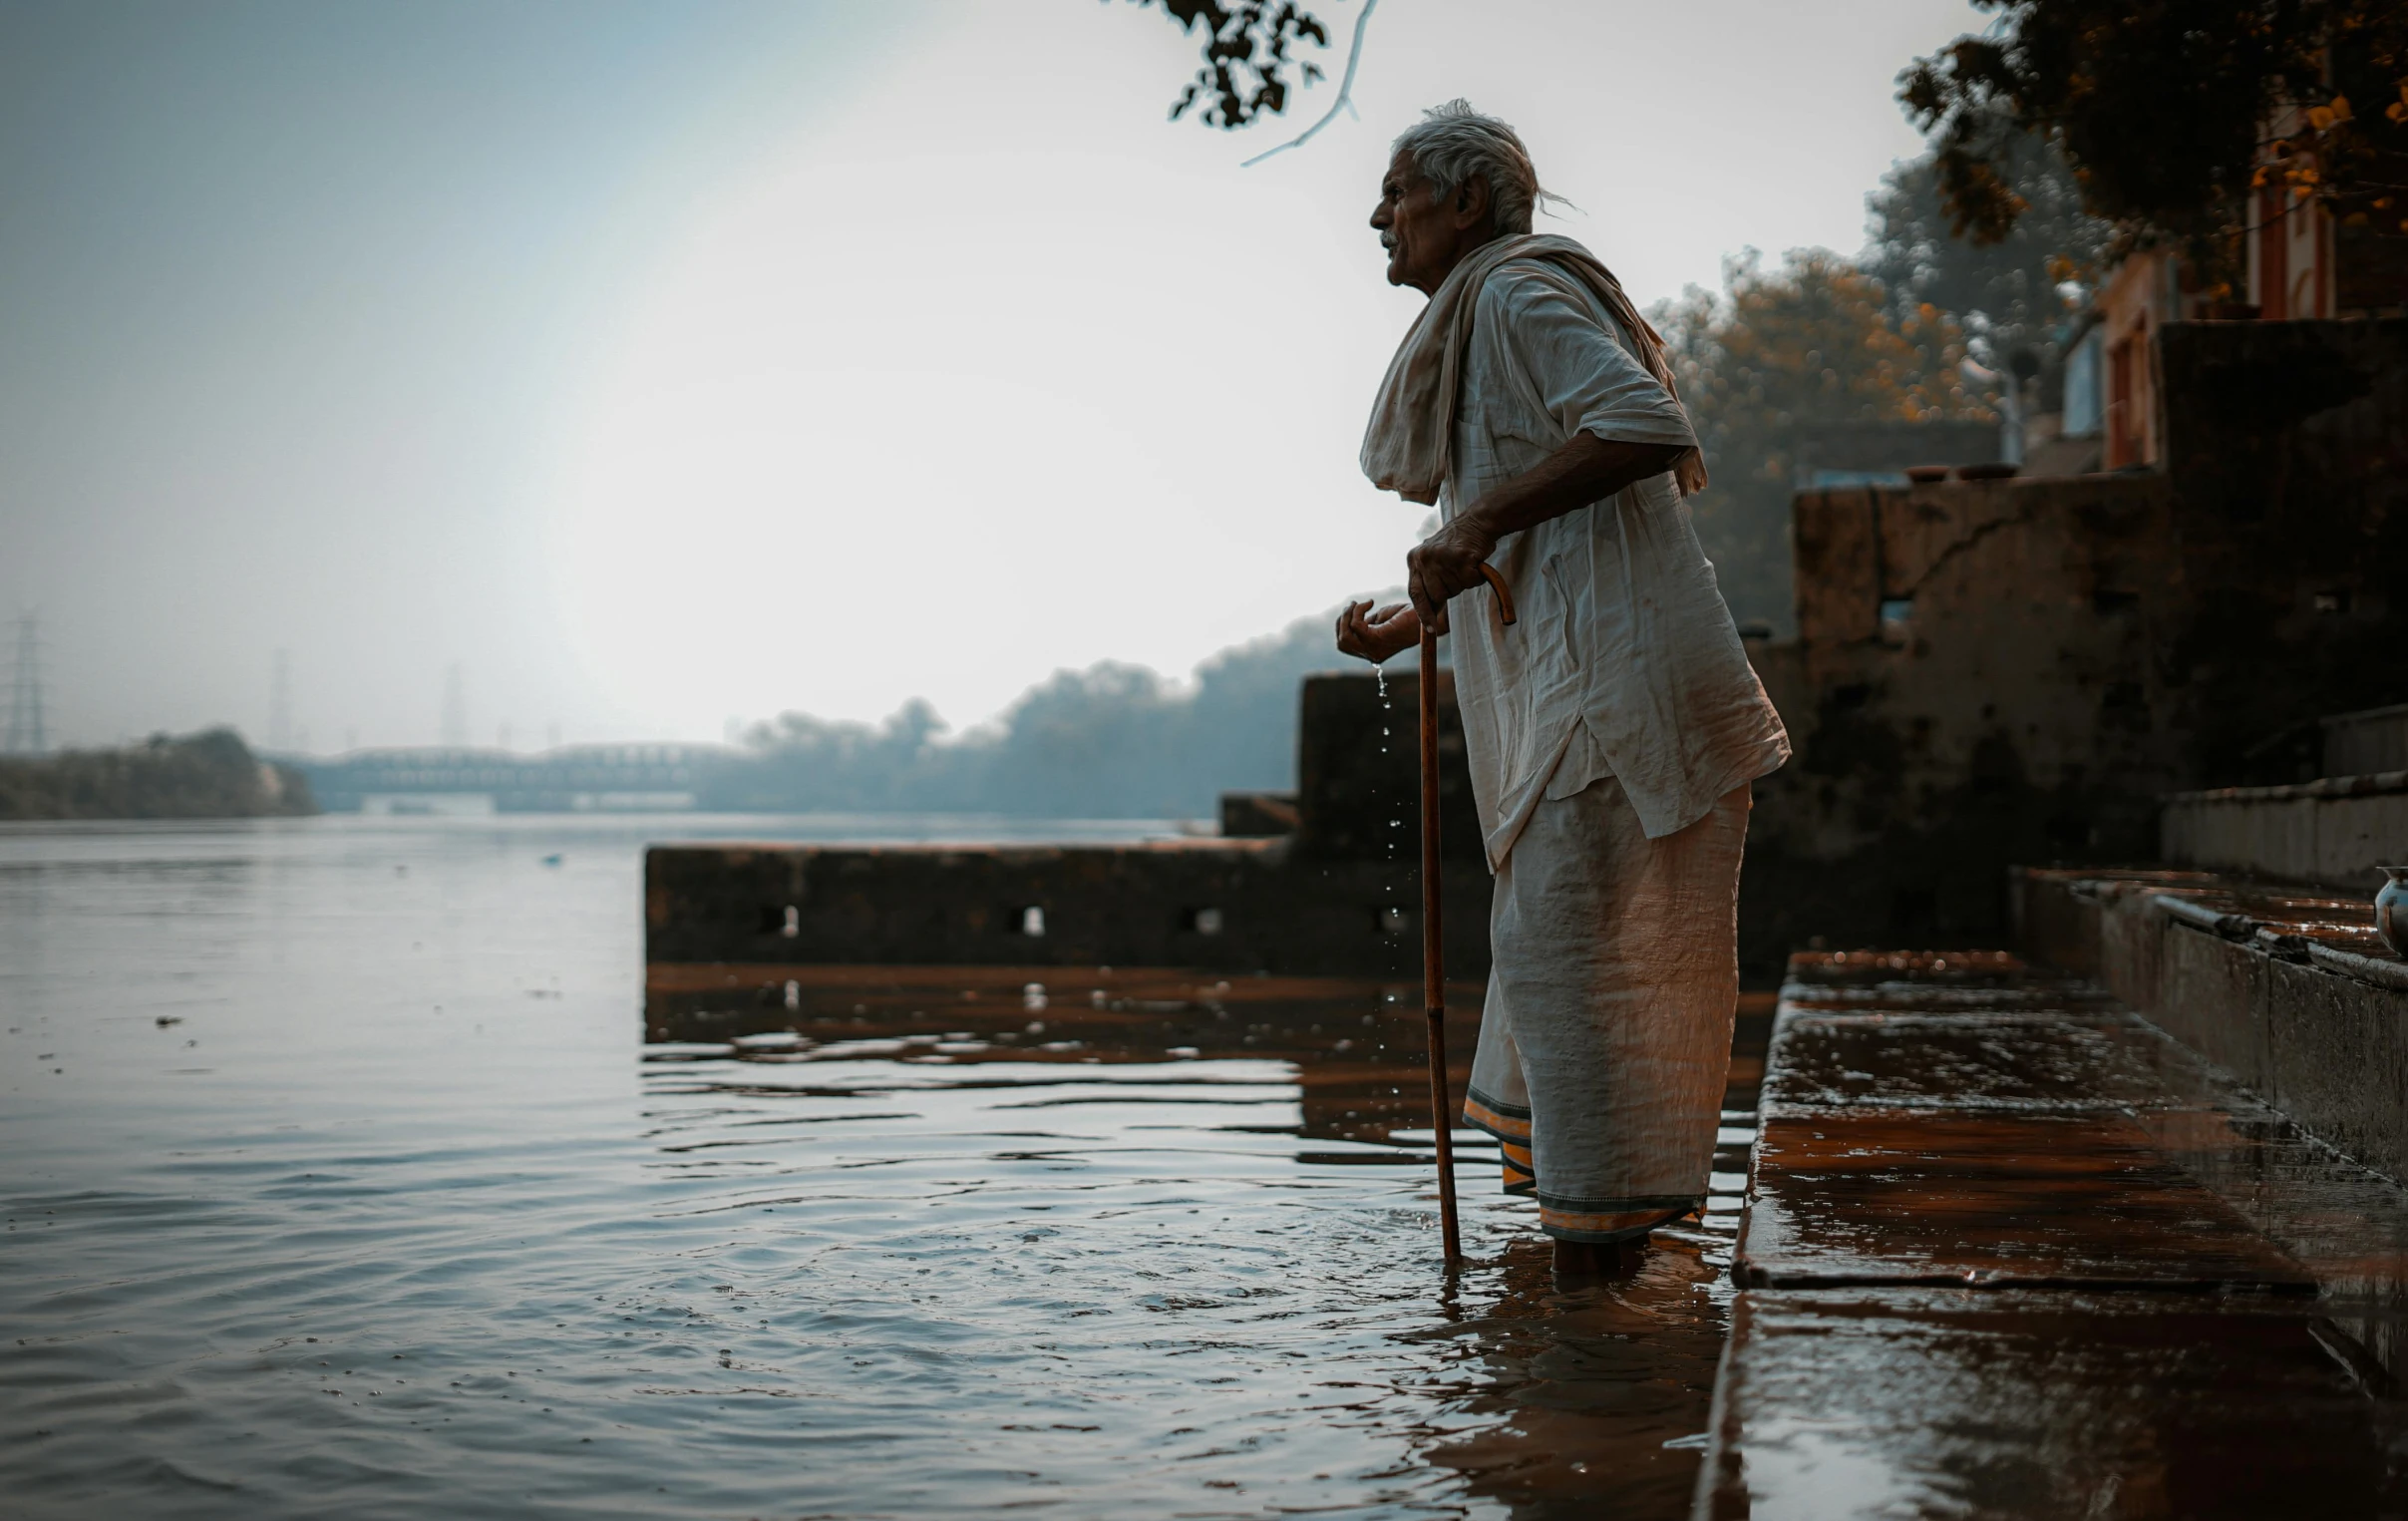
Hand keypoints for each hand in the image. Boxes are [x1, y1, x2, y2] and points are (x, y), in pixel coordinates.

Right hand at [1335, 599, 1419, 663]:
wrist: (1427, 616)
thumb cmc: (1406, 616)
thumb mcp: (1380, 621)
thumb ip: (1364, 624)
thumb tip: (1348, 619)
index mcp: (1371, 651)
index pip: (1343, 645)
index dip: (1342, 624)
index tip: (1353, 608)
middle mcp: (1372, 654)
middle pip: (1341, 643)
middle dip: (1342, 620)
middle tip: (1353, 605)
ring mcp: (1374, 649)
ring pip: (1345, 636)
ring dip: (1348, 615)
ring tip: (1359, 603)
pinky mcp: (1378, 639)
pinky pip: (1356, 625)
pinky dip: (1359, 610)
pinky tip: (1371, 602)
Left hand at [1405, 513, 1497, 635]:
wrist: (1478, 521)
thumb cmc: (1457, 544)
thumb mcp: (1433, 557)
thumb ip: (1427, 579)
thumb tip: (1429, 610)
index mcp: (1414, 559)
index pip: (1415, 593)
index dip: (1423, 612)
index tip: (1430, 629)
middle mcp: (1424, 558)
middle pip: (1438, 596)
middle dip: (1451, 591)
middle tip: (1458, 574)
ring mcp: (1441, 558)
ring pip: (1455, 589)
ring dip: (1464, 582)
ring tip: (1465, 564)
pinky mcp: (1461, 558)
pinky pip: (1471, 582)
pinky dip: (1477, 577)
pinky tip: (1475, 562)